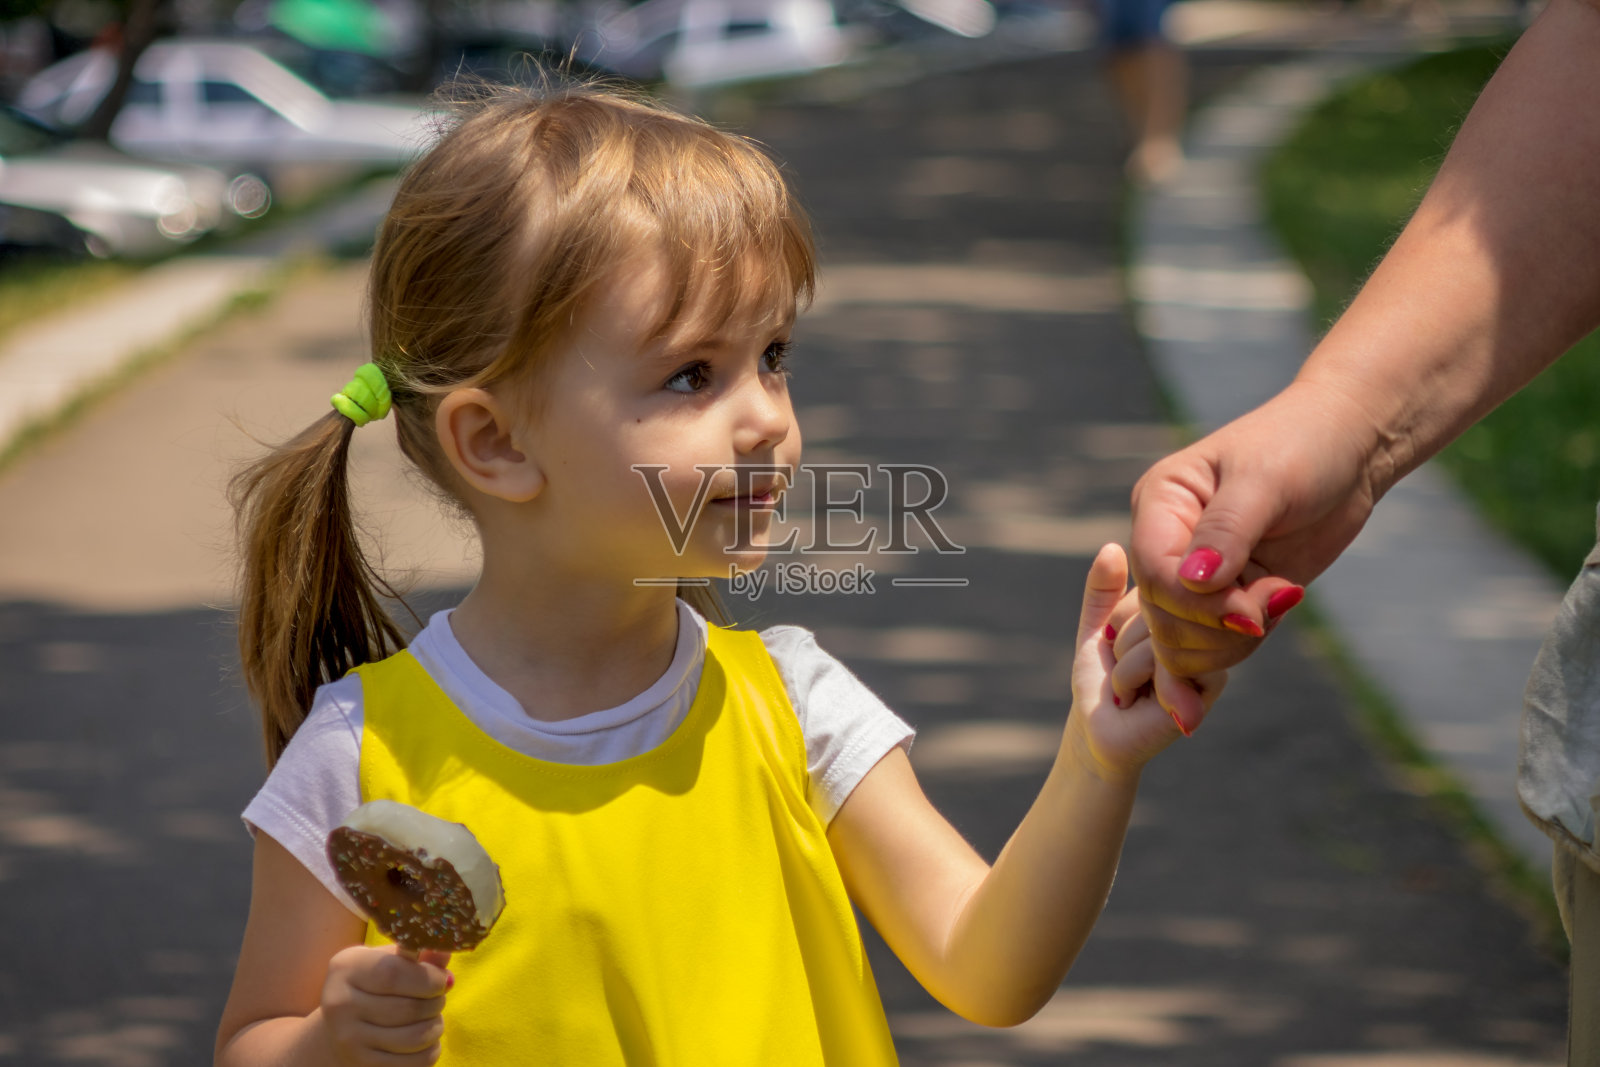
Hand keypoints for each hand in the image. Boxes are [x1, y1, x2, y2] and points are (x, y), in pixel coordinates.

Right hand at [320, 945, 451, 1064]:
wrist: (342, 1025)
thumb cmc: (375, 984)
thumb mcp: (390, 960)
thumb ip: (420, 955)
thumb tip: (446, 949)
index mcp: (346, 968)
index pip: (393, 974)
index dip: (429, 978)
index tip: (444, 980)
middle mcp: (340, 1004)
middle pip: (408, 1008)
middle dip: (436, 1003)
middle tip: (439, 998)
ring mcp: (348, 1039)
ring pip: (414, 1037)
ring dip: (435, 1027)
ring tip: (433, 1018)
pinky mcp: (361, 1064)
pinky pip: (414, 1062)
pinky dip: (430, 1050)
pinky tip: (425, 1039)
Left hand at [1063, 543, 1226, 783]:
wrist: (1103, 734)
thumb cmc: (1101, 682)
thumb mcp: (1095, 628)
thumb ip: (1100, 590)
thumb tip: (1112, 547)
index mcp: (1179, 609)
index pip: (1149, 583)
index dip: (1119, 616)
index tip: (1114, 646)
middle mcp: (1200, 626)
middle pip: (1155, 604)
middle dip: (1121, 642)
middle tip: (1122, 672)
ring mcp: (1210, 653)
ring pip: (1156, 630)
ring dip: (1123, 665)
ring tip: (1127, 688)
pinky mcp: (1209, 683)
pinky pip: (1161, 658)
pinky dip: (1129, 680)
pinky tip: (1134, 701)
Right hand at [1129, 383, 1380, 675]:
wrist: (1348, 448)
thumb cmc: (1304, 444)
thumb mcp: (1266, 481)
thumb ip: (1226, 531)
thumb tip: (1193, 580)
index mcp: (1160, 502)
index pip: (1155, 572)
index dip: (1197, 604)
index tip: (1252, 612)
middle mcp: (1166, 541)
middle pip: (1162, 616)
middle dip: (1218, 625)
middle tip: (1277, 598)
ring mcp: (1193, 573)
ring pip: (1181, 641)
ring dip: (1232, 640)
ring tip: (1280, 597)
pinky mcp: (1225, 596)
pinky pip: (1214, 644)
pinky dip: (1244, 642)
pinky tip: (1281, 601)